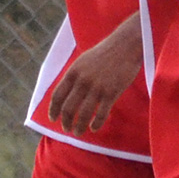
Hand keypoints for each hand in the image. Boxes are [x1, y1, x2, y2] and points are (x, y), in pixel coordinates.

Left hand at [47, 15, 142, 135]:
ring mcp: (97, 87)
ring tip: (78, 132)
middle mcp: (83, 80)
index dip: (53, 109)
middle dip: (66, 122)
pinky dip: (96, 124)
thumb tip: (65, 93)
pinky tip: (94, 128)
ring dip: (79, 126)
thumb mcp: (83, 61)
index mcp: (73, 72)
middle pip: (68, 108)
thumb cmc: (104, 53)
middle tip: (67, 129)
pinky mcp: (111, 92)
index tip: (53, 118)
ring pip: (84, 114)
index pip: (58, 95)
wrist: (125, 45)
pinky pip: (101, 114)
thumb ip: (74, 76)